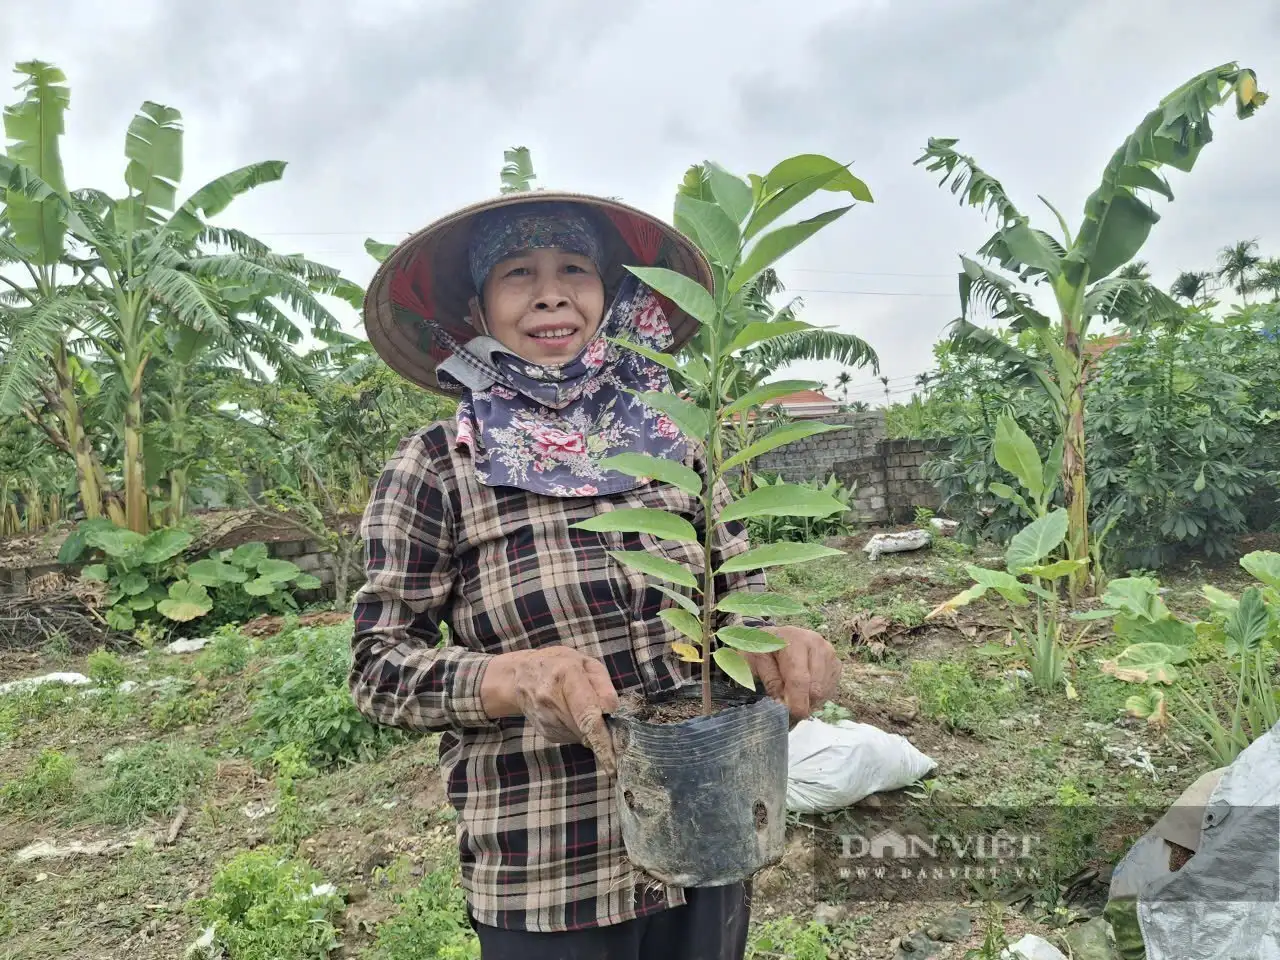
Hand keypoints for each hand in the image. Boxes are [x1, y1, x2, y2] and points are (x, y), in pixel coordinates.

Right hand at [480, 646, 619, 773]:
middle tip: (609, 720)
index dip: (601, 735)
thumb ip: (603, 684)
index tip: (612, 754)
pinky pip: (573, 738)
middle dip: (603, 731)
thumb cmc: (559, 665)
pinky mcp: (546, 732)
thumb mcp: (585, 663)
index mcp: (565, 676)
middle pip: (586, 729)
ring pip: (581, 736)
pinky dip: (580, 731)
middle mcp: (550, 699)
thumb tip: (612, 709)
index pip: (585, 712)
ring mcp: (545, 718)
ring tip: (583, 708)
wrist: (521, 675)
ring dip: (590, 729)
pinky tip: (572, 713)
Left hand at [741, 625, 841, 723]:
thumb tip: (784, 704)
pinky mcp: (836, 664)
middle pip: (815, 688)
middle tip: (787, 708)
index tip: (790, 716)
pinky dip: (817, 697)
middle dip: (801, 703)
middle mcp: (817, 644)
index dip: (796, 701)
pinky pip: (829, 690)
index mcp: (795, 641)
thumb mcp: (757, 662)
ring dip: (808, 701)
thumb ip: (771, 682)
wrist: (777, 638)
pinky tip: (804, 689)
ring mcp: (829, 654)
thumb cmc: (764, 650)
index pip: (800, 678)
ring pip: (823, 692)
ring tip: (792, 694)